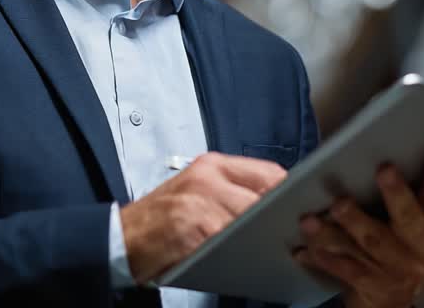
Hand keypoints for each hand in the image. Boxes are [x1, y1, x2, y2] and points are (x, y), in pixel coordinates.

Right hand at [119, 152, 286, 282]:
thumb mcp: (196, 191)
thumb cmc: (161, 219)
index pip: (268, 172)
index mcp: (212, 165)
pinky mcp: (192, 228)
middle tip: (296, 233)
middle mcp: (207, 177)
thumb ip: (233, 191)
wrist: (120, 238)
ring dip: (266, 235)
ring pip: (252, 217)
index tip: (303, 207)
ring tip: (277, 247)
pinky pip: (231, 240)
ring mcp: (199, 202)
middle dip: (282, 216)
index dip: (289, 192)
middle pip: (266, 194)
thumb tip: (278, 203)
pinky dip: (244, 250)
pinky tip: (249, 258)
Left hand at [295, 142, 423, 307]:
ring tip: (315, 214)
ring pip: (368, 242)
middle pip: (407, 219)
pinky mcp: (368, 284)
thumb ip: (401, 198)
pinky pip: (343, 267)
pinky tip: (302, 247)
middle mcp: (418, 250)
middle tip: (384, 170)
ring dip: (343, 225)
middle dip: (396, 194)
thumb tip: (379, 149)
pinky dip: (322, 256)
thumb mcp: (408, 227)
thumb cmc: (396, 249)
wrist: (390, 300)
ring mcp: (394, 269)